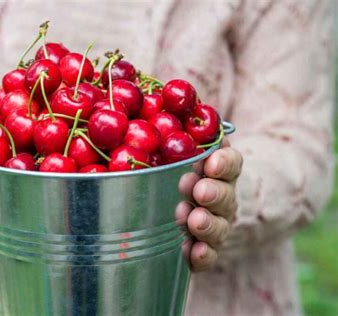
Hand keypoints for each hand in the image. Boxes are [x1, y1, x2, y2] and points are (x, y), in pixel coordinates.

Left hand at [176, 139, 241, 270]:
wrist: (195, 206)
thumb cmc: (182, 167)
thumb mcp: (183, 145)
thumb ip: (179, 128)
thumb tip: (154, 92)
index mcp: (219, 170)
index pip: (230, 163)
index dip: (224, 163)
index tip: (212, 162)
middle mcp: (222, 197)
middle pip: (225, 195)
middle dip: (213, 193)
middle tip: (198, 190)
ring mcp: (216, 224)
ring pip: (219, 226)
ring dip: (208, 223)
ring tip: (192, 220)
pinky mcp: (205, 249)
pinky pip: (209, 255)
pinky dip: (204, 255)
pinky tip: (194, 252)